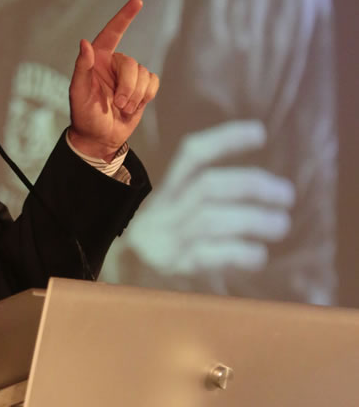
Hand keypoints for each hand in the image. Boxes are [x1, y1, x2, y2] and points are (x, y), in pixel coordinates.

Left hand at [68, 0, 158, 160]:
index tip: (137, 1)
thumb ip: (82, 67)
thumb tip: (84, 42)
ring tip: (123, 108)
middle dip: (128, 86)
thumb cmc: (84, 115)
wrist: (100, 138)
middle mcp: (114, 63)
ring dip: (136, 95)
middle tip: (118, 104)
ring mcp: (129, 76)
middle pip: (132, 63)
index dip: (124, 17)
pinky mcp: (142, 88)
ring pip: (144, 74)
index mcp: (97, 59)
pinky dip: (146, 96)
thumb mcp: (78, 93)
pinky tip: (134, 106)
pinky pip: (153, 82)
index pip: (112, 33)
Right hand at [115, 120, 294, 273]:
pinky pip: (206, 255)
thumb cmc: (164, 239)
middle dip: (251, 185)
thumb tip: (263, 186)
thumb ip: (207, 197)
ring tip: (281, 224)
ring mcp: (168, 238)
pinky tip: (259, 255)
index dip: (225, 139)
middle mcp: (165, 210)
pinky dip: (238, 253)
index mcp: (168, 190)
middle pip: (206, 186)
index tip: (261, 132)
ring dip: (253, 220)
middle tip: (286, 194)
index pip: (193, 154)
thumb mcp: (175, 210)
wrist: (120, 274)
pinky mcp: (174, 267)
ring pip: (209, 219)